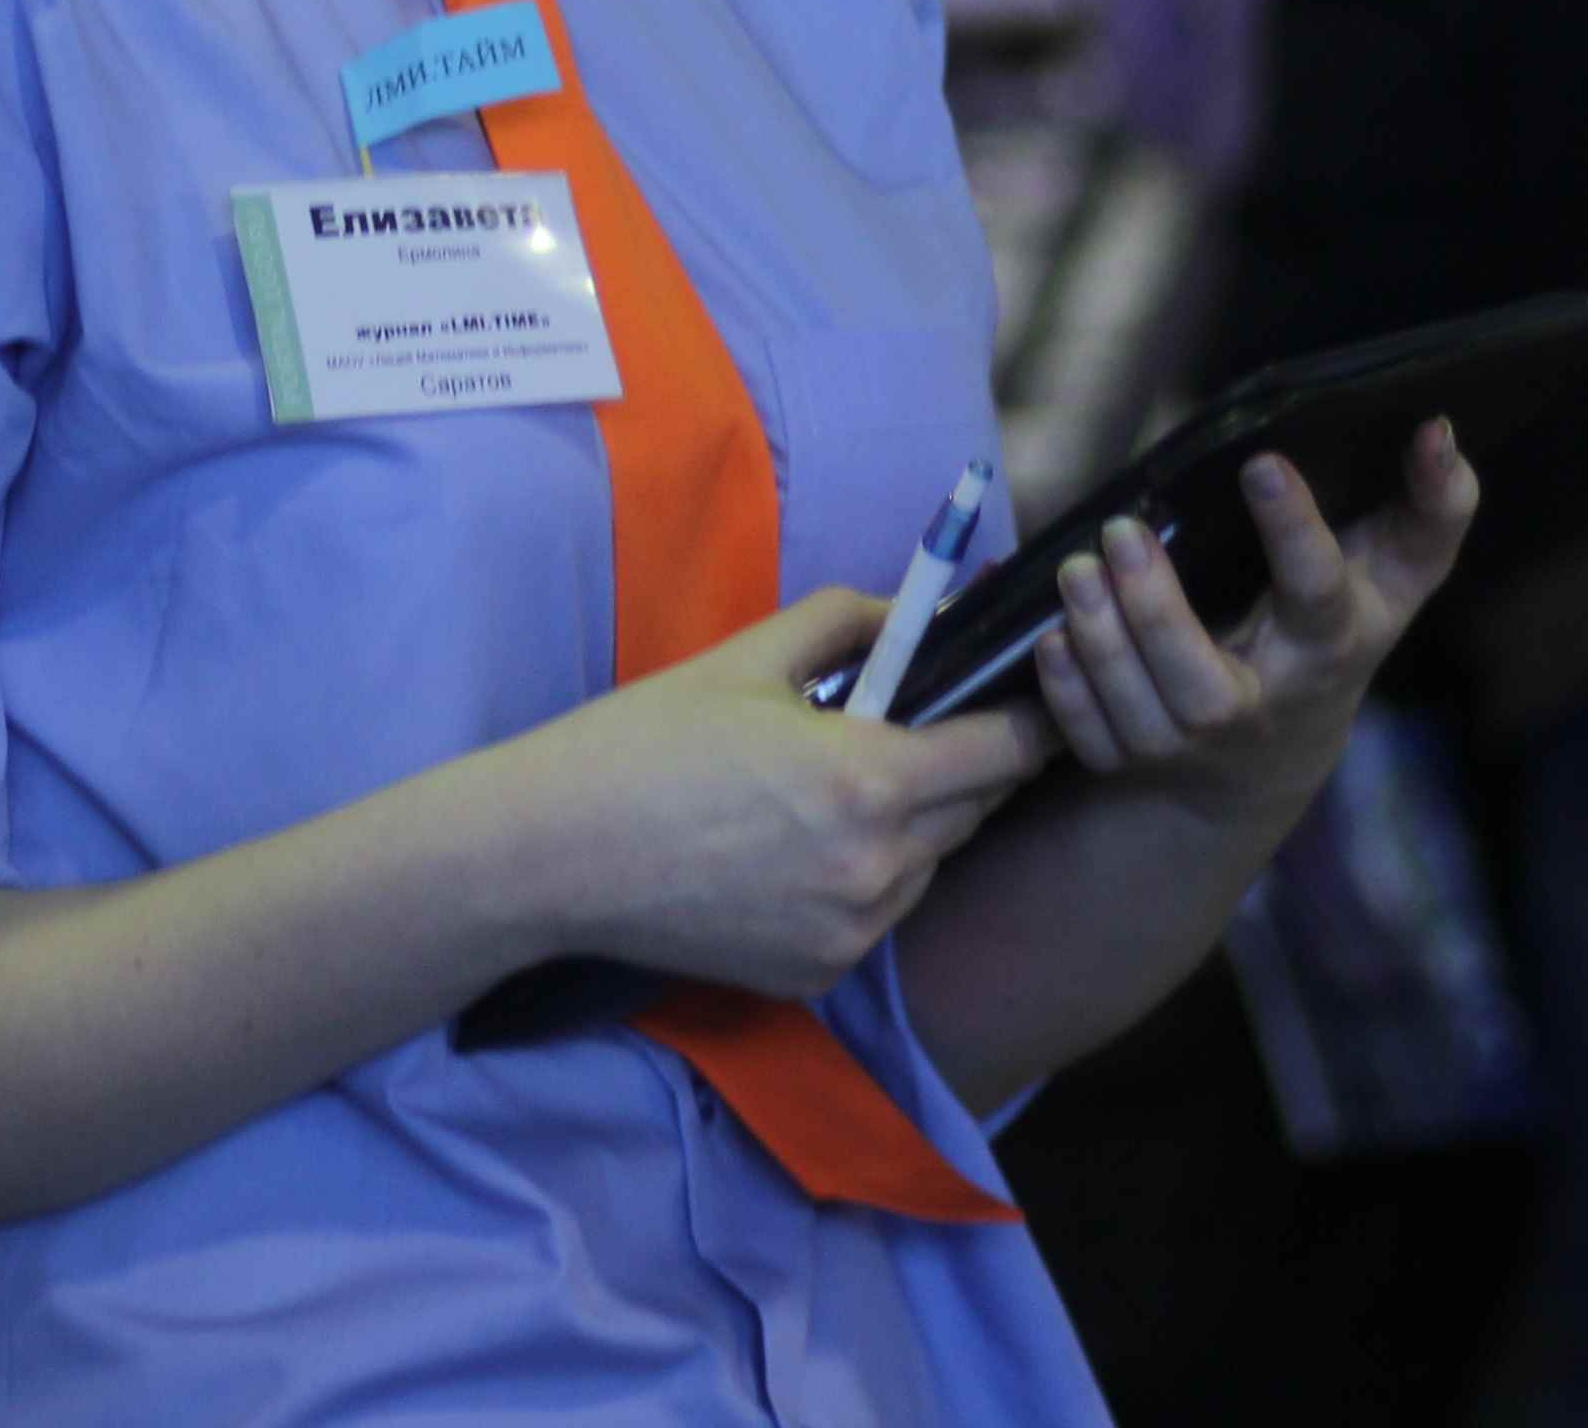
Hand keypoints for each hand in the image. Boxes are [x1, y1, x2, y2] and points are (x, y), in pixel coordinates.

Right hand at [521, 589, 1052, 997]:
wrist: (553, 854)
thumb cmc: (646, 742)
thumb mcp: (749, 657)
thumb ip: (850, 620)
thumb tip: (918, 610)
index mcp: (871, 781)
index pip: (1003, 753)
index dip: (1027, 719)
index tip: (1033, 695)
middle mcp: (877, 870)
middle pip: (975, 811)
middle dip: (965, 766)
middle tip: (923, 727)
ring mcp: (849, 935)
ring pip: (928, 868)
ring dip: (915, 827)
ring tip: (843, 788)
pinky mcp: (816, 978)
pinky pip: (875, 918)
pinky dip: (863, 881)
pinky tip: (798, 848)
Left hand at [1027, 420, 1479, 807]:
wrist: (1273, 753)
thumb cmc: (1336, 628)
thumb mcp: (1395, 576)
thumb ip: (1433, 508)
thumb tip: (1439, 428)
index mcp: (1329, 645)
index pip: (1319, 591)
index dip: (1297, 531)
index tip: (1262, 461)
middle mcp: (1262, 705)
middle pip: (1207, 686)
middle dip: (1159, 613)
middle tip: (1122, 530)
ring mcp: (1195, 747)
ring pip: (1141, 713)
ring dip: (1102, 641)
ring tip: (1077, 568)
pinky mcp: (1137, 763)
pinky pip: (1093, 740)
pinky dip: (1069, 690)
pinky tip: (1052, 632)